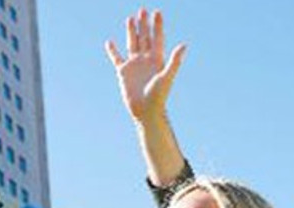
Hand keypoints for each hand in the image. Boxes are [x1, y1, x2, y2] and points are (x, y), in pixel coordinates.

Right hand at [105, 8, 186, 124]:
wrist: (145, 111)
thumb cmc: (158, 96)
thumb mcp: (167, 76)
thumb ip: (175, 60)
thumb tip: (184, 45)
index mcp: (157, 60)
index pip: (158, 38)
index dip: (157, 26)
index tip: (157, 12)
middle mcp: (146, 60)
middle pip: (145, 38)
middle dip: (144, 24)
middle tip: (143, 10)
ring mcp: (135, 65)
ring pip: (132, 43)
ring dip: (131, 31)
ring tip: (130, 18)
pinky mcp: (124, 72)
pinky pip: (117, 58)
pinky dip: (113, 50)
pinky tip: (109, 41)